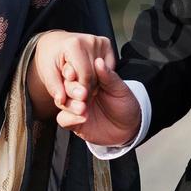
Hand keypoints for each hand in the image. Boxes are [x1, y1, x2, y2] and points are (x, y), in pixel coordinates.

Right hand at [32, 30, 140, 146]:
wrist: (129, 128)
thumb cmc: (125, 105)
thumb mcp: (120, 89)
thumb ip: (109, 77)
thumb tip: (99, 62)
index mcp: (88, 79)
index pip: (75, 71)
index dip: (73, 71)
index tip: (74, 74)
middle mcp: (79, 91)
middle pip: (65, 86)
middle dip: (71, 89)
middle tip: (82, 94)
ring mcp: (75, 106)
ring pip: (62, 102)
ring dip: (70, 104)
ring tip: (83, 107)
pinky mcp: (73, 122)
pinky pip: (63, 119)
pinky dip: (71, 118)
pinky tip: (83, 118)